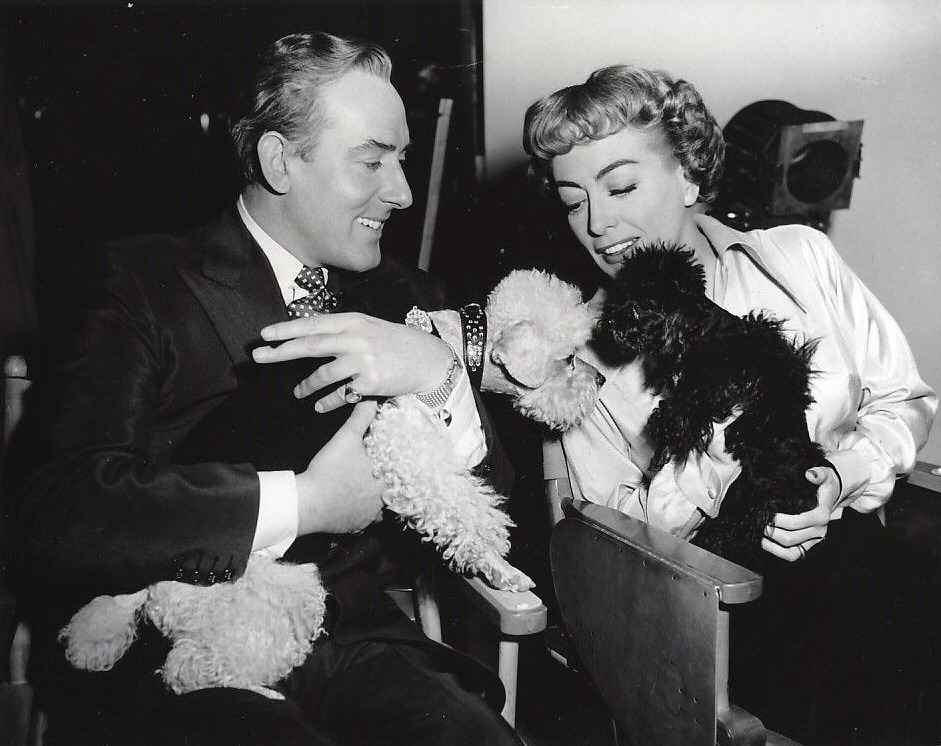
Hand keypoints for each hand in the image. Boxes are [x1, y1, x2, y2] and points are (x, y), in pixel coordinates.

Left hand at [252, 313, 453, 411]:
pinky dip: (328, 402)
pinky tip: (319, 407)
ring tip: (296, 393)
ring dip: (306, 385)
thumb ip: (342, 330)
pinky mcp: (370, 382)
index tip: (265, 334)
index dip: (287, 329)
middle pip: (311, 345)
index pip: (313, 324)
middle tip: (258, 356)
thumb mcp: (369, 327)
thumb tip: (310, 334)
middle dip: (281, 352)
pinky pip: (342, 394)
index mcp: (353, 322)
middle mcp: (356, 338)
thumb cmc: (395, 343)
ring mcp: (363, 360)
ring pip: (324, 374)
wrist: (426, 359)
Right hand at [295, 400, 384, 535]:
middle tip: (367, 473)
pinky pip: (361, 520)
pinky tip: (348, 502)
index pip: (397, 473)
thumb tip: (371, 400)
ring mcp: (367, 518)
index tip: (381, 461)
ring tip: (357, 487)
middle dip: (379, 482)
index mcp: (384, 481)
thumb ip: (361, 418)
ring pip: (376, 507)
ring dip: (369, 498)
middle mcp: (380, 503)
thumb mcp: (345, 438)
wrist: (307, 502)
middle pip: (388, 491)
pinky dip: (356, 511)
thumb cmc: (330, 469)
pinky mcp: (353, 527)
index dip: (389, 465)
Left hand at [761, 464, 841, 560]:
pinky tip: (764, 542)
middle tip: (755, 522)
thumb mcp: (823, 475)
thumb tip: (810, 475)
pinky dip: (777, 552)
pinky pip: (793, 555)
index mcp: (821, 515)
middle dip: (770, 531)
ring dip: (771, 544)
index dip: (778, 520)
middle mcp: (819, 530)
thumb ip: (817, 474)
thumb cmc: (823, 484)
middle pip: (790, 538)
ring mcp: (814, 540)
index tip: (765, 513)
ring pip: (790, 550)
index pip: (797, 522)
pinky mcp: (808, 545)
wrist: (831, 494)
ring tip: (756, 533)